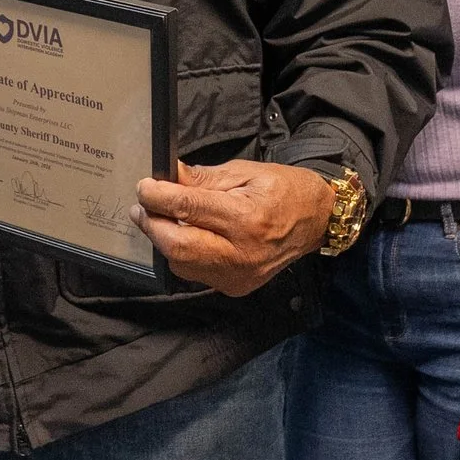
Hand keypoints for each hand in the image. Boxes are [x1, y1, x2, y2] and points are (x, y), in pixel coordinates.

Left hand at [134, 161, 334, 297]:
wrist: (317, 220)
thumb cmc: (284, 190)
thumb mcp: (246, 172)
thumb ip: (204, 178)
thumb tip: (168, 176)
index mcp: (246, 218)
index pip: (187, 208)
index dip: (157, 197)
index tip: (144, 187)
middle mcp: (242, 253)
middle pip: (177, 246)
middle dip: (152, 225)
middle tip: (142, 207)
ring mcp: (239, 276)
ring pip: (182, 265)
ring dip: (165, 241)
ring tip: (162, 219)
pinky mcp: (236, 287)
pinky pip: (196, 274)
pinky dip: (183, 255)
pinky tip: (186, 237)